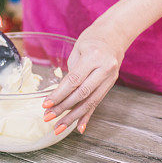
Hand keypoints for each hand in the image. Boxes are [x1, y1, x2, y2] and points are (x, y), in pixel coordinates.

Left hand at [41, 19, 125, 135]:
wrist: (115, 34)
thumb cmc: (93, 38)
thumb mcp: (78, 49)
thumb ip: (72, 71)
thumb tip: (61, 94)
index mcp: (93, 57)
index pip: (74, 80)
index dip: (59, 94)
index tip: (46, 104)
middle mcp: (104, 69)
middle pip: (81, 94)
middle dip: (63, 108)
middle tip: (48, 117)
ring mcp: (110, 78)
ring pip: (90, 102)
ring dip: (73, 116)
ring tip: (59, 127)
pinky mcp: (111, 84)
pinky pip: (98, 102)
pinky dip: (88, 116)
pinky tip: (80, 128)